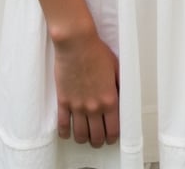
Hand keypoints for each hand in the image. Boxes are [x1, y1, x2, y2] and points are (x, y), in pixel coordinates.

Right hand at [54, 29, 119, 145]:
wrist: (76, 43)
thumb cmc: (97, 52)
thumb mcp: (116, 68)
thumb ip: (119, 86)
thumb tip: (122, 98)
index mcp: (109, 99)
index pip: (113, 129)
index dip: (113, 137)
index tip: (111, 136)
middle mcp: (94, 107)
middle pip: (97, 137)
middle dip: (99, 141)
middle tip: (99, 139)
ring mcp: (77, 106)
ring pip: (80, 135)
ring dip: (83, 139)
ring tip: (85, 137)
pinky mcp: (63, 101)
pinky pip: (63, 125)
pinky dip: (65, 133)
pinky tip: (68, 133)